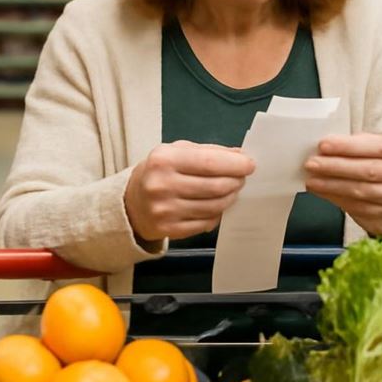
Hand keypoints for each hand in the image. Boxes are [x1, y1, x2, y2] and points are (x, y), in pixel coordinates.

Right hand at [125, 141, 254, 241]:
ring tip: (231, 190)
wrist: (131, 202)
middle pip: (215, 186)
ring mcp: (165, 210)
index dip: (235, 165)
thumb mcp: (177, 152)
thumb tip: (240, 156)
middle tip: (241, 178)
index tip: (250, 164)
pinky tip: (216, 205)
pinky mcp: (170, 230)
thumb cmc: (159, 172)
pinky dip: (217, 213)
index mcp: (164, 160)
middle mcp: (162, 185)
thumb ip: (209, 151)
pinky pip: (206, 222)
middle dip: (236, 181)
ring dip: (230, 198)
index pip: (209, 163)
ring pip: (214, 206)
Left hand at [304, 133, 381, 235]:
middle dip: (335, 166)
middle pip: (368, 170)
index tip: (323, 145)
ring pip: (361, 191)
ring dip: (332, 185)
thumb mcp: (377, 146)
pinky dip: (336, 199)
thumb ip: (358, 143)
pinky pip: (358, 208)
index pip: (376, 146)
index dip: (348, 146)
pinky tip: (322, 192)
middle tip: (311, 164)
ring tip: (312, 180)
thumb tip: (327, 147)